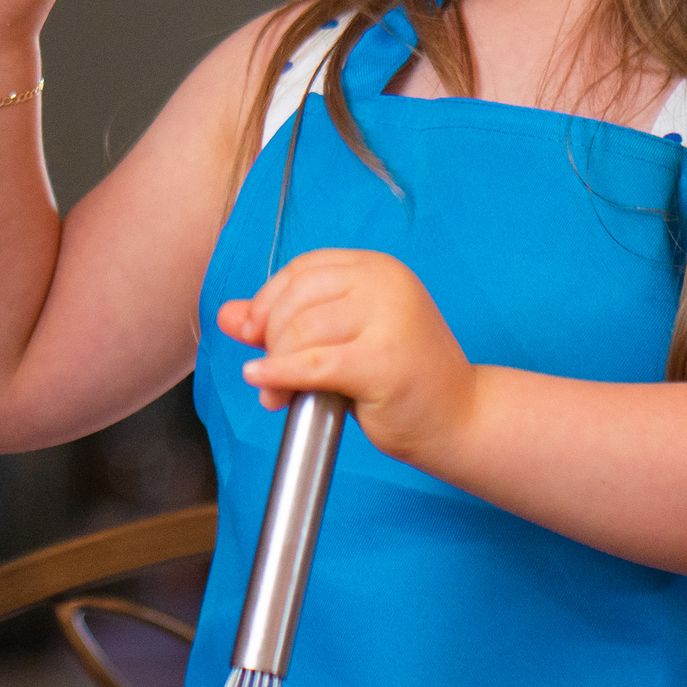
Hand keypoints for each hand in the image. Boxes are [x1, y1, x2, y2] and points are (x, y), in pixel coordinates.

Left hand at [219, 250, 478, 470]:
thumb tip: (227, 315)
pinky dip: (279, 376)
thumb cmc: (402, 379)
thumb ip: (286, 323)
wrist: (460, 418)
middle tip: (268, 375)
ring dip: (276, 366)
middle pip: (295, 301)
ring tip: (278, 395)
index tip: (252, 334)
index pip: (301, 270)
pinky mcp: (383, 361)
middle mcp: (385, 283)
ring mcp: (388, 319)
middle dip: (269, 339)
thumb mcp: (342, 339)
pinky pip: (311, 365)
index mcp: (377, 268)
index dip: (267, 302)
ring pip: (300, 333)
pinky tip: (266, 386)